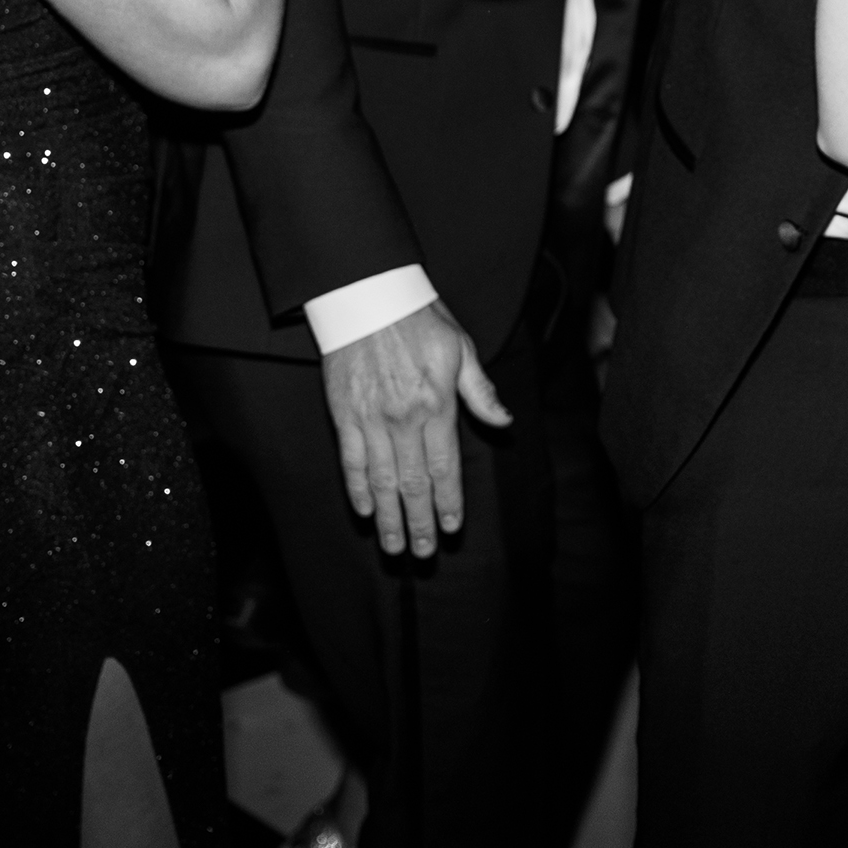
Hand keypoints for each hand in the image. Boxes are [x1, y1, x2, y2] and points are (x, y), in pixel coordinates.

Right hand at [321, 298, 511, 557]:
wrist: (366, 296)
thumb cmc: (419, 319)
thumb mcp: (462, 349)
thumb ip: (480, 391)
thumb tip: (503, 420)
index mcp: (437, 405)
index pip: (445, 467)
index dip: (449, 501)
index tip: (452, 527)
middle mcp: (404, 419)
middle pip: (413, 483)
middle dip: (419, 522)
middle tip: (424, 551)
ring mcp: (370, 420)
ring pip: (382, 481)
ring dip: (388, 517)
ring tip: (394, 546)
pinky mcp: (344, 415)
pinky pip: (351, 460)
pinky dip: (357, 488)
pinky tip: (364, 510)